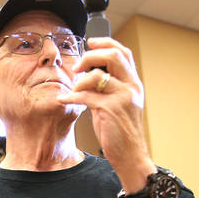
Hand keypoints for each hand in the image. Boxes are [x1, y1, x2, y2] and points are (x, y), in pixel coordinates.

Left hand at [56, 38, 151, 190]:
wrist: (130, 155)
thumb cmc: (120, 131)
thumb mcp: (117, 104)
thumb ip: (107, 87)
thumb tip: (88, 73)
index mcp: (134, 83)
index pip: (123, 53)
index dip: (106, 43)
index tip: (90, 42)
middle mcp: (131, 87)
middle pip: (112, 56)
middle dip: (90, 57)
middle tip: (77, 67)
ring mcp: (123, 98)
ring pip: (97, 75)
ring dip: (79, 80)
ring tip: (73, 89)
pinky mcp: (111, 110)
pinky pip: (86, 96)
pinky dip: (72, 97)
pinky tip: (64, 100)